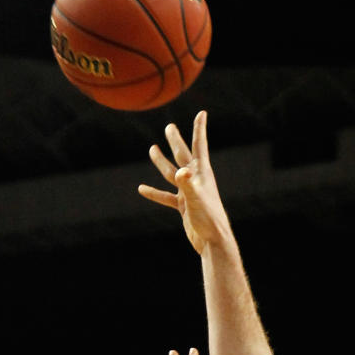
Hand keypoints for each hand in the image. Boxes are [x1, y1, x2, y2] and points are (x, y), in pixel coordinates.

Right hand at [138, 111, 230, 254]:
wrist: (212, 241)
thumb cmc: (209, 219)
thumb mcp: (197, 199)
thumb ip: (188, 185)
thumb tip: (180, 171)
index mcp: (202, 173)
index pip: (199, 145)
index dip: (199, 128)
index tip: (202, 113)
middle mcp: (195, 179)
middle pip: (183, 155)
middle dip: (175, 140)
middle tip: (169, 127)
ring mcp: (189, 192)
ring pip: (171, 174)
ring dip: (161, 162)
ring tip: (152, 149)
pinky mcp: (184, 206)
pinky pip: (166, 197)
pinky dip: (155, 193)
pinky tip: (142, 189)